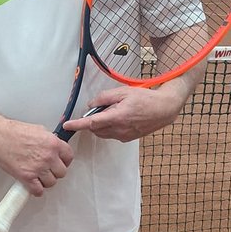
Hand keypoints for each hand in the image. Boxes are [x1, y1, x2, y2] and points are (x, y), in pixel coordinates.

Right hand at [0, 118, 73, 197]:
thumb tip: (54, 147)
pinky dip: (36, 190)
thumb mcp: (39, 130)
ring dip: (45, 181)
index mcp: (53, 144)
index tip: (61, 162)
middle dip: (55, 171)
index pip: (69, 157)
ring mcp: (38, 168)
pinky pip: (38, 190)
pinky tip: (33, 185)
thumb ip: (50, 140)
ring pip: (51, 182)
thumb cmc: (14, 132)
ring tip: (39, 177)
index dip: (64, 161)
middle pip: (62, 172)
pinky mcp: (27, 177)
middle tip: (48, 169)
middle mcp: (48, 157)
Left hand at [64, 80, 189, 142]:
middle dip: (92, 120)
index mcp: (116, 117)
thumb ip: (104, 98)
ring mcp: (123, 136)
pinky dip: (109, 127)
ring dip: (101, 124)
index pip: (91, 123)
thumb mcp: (123, 92)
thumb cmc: (145, 98)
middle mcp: (119, 130)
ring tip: (114, 111)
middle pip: (95, 128)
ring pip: (102, 132)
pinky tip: (120, 117)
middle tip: (103, 108)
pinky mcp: (127, 139)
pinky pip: (111, 134)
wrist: (164, 109)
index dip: (77, 124)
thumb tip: (91, 105)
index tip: (66, 126)